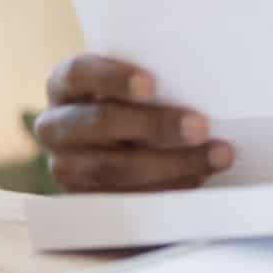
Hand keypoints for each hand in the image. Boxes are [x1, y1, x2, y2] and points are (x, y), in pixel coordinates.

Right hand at [34, 54, 233, 191]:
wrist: (121, 142)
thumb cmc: (139, 99)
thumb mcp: (137, 83)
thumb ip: (157, 76)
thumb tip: (205, 77)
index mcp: (64, 84)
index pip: (78, 73)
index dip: (113, 78)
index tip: (152, 85)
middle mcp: (55, 125)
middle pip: (100, 122)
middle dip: (155, 125)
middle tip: (200, 127)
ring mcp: (65, 165)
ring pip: (113, 167)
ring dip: (172, 163)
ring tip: (217, 156)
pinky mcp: (84, 199)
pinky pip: (124, 198)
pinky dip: (167, 187)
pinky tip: (200, 177)